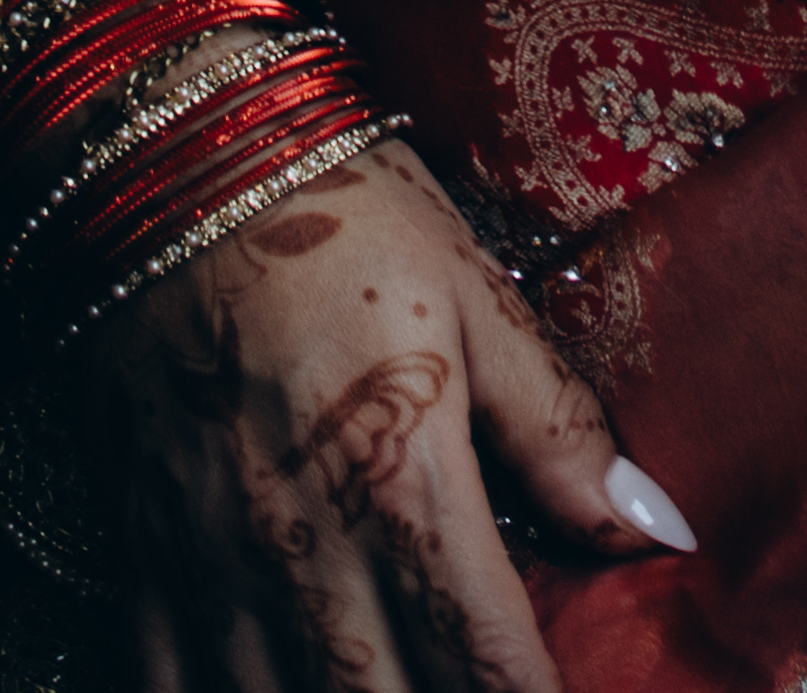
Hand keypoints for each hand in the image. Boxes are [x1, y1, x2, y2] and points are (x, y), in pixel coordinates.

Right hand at [69, 136, 690, 689]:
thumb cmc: (344, 216)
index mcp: (403, 476)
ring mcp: (215, 564)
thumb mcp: (475, 295)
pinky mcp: (146, 560)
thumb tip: (661, 528)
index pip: (486, 654)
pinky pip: (172, 689)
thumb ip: (560, 429)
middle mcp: (305, 544)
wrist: (174, 166)